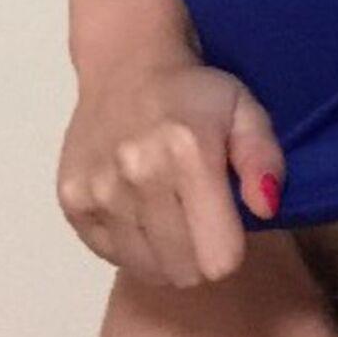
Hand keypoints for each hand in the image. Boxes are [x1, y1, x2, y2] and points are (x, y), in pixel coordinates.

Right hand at [56, 50, 288, 286]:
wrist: (126, 64)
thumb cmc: (195, 93)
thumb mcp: (245, 110)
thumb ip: (264, 158)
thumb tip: (265, 208)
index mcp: (189, 152)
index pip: (218, 258)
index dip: (230, 246)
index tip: (227, 221)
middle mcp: (138, 174)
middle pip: (183, 272)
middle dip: (199, 253)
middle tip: (198, 215)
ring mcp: (99, 190)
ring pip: (148, 270)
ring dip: (165, 252)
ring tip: (167, 210)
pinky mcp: (72, 201)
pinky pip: (112, 257)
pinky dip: (130, 245)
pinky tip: (137, 208)